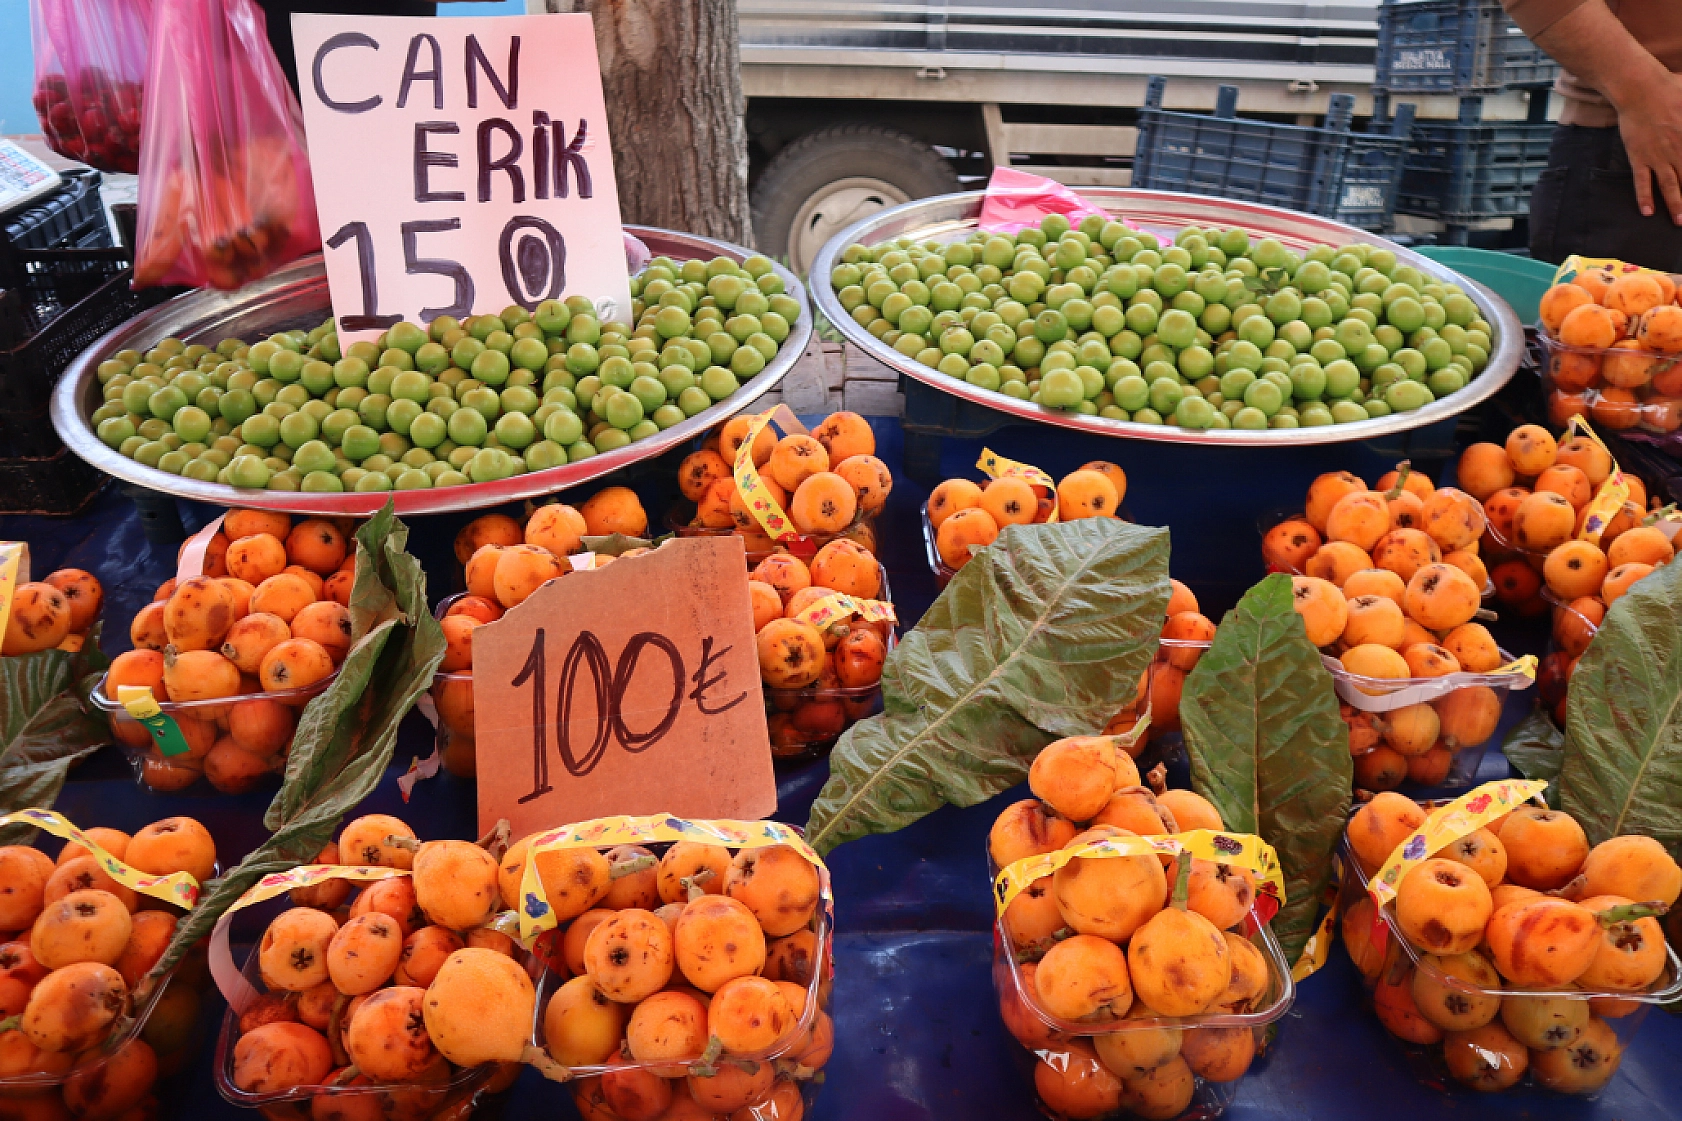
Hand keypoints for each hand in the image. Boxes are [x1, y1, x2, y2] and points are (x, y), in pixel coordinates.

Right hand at [1617, 71, 1681, 223]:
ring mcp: (1658, 156)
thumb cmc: (1671, 88)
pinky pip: (1642, 181)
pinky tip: (1647, 211)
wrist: (1640, 89)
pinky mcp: (1639, 157)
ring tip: (1679, 221)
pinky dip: (1644, 197)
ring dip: (1676, 205)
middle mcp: (1679, 150)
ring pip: (1670, 186)